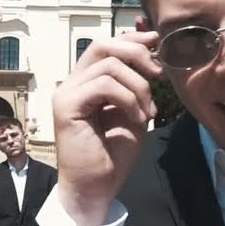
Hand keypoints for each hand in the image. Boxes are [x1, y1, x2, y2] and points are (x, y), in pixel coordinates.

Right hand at [52, 31, 160, 225]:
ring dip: (138, 87)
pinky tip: (136, 118)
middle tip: (158, 74)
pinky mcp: (67, 106)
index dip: (132, 38)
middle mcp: (72, 82)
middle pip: (103, 45)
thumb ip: (138, 82)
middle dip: (136, 53)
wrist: (96, 187)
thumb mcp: (135, 110)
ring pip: (109, 65)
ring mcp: (67, 92)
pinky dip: (128, 99)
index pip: (106, 45)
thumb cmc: (114, 154)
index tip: (156, 41)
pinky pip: (104, 85)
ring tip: (147, 112)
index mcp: (87, 81)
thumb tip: (151, 50)